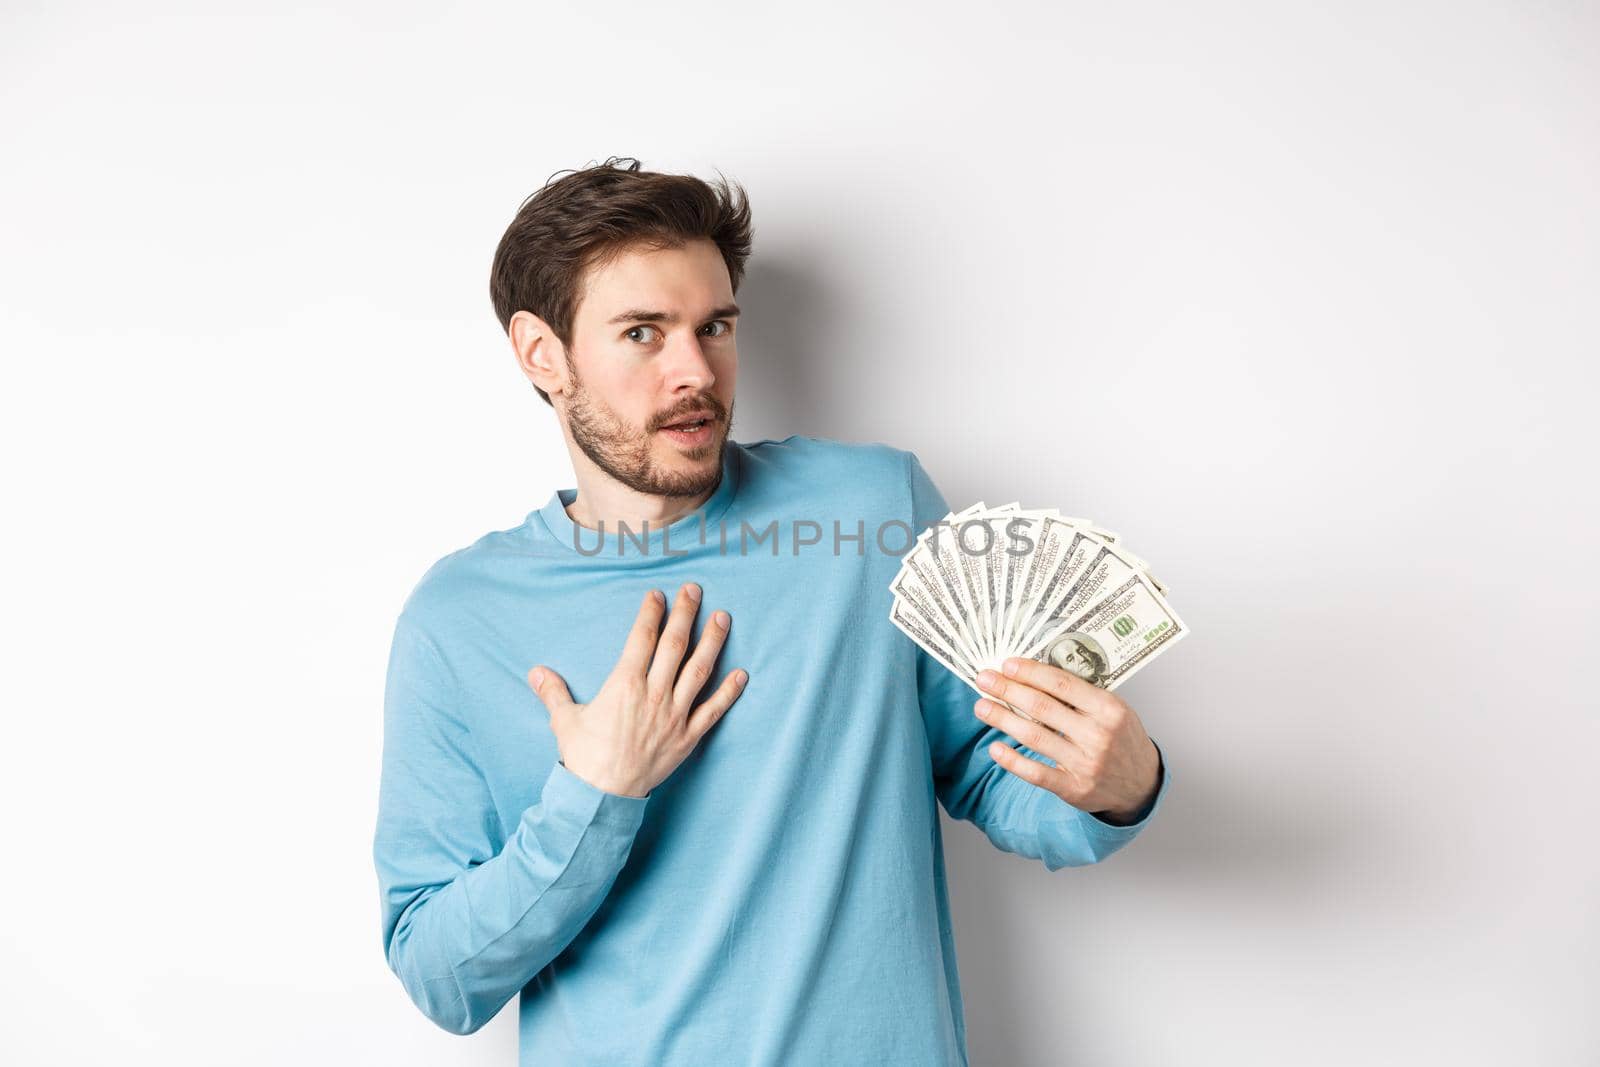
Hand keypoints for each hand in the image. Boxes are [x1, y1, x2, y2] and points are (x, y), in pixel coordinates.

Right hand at [527, 584, 746, 797]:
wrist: (602, 796)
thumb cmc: (583, 757)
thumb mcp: (564, 720)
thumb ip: (552, 692)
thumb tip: (535, 672)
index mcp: (624, 685)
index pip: (642, 639)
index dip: (651, 613)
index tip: (658, 594)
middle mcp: (653, 694)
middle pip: (675, 645)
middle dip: (686, 614)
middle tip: (695, 590)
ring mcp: (674, 715)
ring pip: (699, 670)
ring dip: (713, 642)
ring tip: (723, 618)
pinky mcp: (688, 737)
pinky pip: (714, 710)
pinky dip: (729, 692)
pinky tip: (742, 674)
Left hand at [973, 657, 1160, 824]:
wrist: (1141, 783)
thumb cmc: (1121, 739)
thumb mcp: (1112, 709)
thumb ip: (1080, 695)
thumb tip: (1032, 674)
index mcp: (1109, 709)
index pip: (1062, 684)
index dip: (1030, 672)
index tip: (1006, 664)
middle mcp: (1098, 735)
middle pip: (1043, 707)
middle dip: (1008, 690)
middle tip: (984, 679)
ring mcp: (1086, 764)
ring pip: (1035, 737)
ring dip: (1003, 719)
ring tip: (982, 707)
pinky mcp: (1074, 789)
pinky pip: (1037, 773)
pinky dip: (1013, 760)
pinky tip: (996, 748)